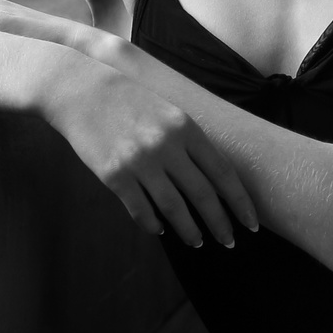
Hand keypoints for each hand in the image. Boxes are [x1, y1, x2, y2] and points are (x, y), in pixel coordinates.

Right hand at [33, 58, 261, 248]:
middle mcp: (167, 147)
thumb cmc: (131, 101)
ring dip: (189, 231)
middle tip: (228, 242)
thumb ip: (192, 143)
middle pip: (203, 195)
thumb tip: (216, 181)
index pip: (223, 173)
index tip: (251, 224)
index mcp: (187, 128)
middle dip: (220, 223)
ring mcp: (140, 162)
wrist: (82, 90)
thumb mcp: (171, 113)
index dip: (240, 202)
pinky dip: (153, 224)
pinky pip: (140, 210)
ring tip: (197, 242)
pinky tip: (160, 229)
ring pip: (174, 208)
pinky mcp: (114, 175)